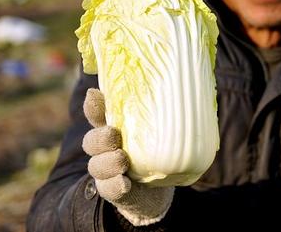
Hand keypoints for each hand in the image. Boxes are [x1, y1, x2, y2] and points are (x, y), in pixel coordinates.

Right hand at [82, 88, 173, 225]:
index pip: (98, 113)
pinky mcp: (113, 191)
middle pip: (91, 140)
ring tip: (122, 159)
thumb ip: (169, 112)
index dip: (94, 105)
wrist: (157, 190)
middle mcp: (106, 148)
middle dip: (100, 137)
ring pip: (96, 165)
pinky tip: (124, 183)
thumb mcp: (165, 129)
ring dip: (107, 162)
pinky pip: (108, 189)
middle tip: (114, 134)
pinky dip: (115, 185)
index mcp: (115, 127)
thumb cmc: (161, 150)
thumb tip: (190, 89)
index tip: (95, 95)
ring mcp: (107, 171)